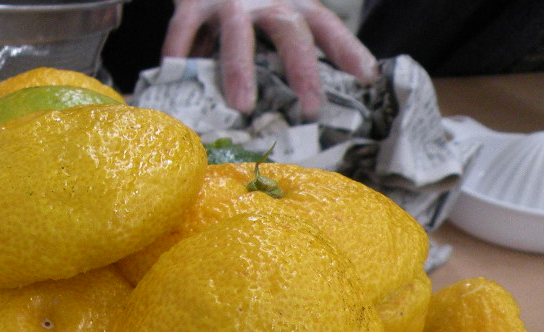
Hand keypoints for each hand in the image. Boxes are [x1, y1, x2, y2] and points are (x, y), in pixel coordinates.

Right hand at [161, 0, 377, 118]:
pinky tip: (176, 72)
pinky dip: (180, 50)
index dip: (348, 50)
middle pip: (291, 30)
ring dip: (241, 70)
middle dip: (302, 69)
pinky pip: (186, 26)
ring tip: (243, 106)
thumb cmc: (243, 2)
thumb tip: (286, 107)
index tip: (367, 78)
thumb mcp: (270, 14)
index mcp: (292, 3)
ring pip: (239, 33)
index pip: (326, 26)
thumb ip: (276, 51)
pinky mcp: (193, 0)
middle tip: (311, 108)